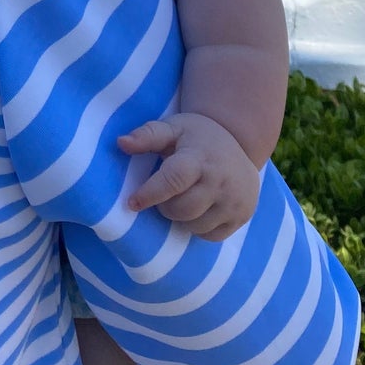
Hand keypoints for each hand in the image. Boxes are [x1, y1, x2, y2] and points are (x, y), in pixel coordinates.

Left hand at [118, 112, 260, 239]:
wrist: (240, 142)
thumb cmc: (197, 137)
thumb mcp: (173, 128)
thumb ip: (147, 135)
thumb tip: (121, 143)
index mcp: (200, 157)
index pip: (174, 180)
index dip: (150, 193)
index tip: (132, 202)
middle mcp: (220, 180)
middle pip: (182, 209)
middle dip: (165, 206)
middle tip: (165, 194)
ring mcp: (234, 201)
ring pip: (194, 226)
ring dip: (181, 218)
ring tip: (183, 199)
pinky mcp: (243, 216)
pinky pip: (210, 236)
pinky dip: (198, 227)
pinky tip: (200, 208)